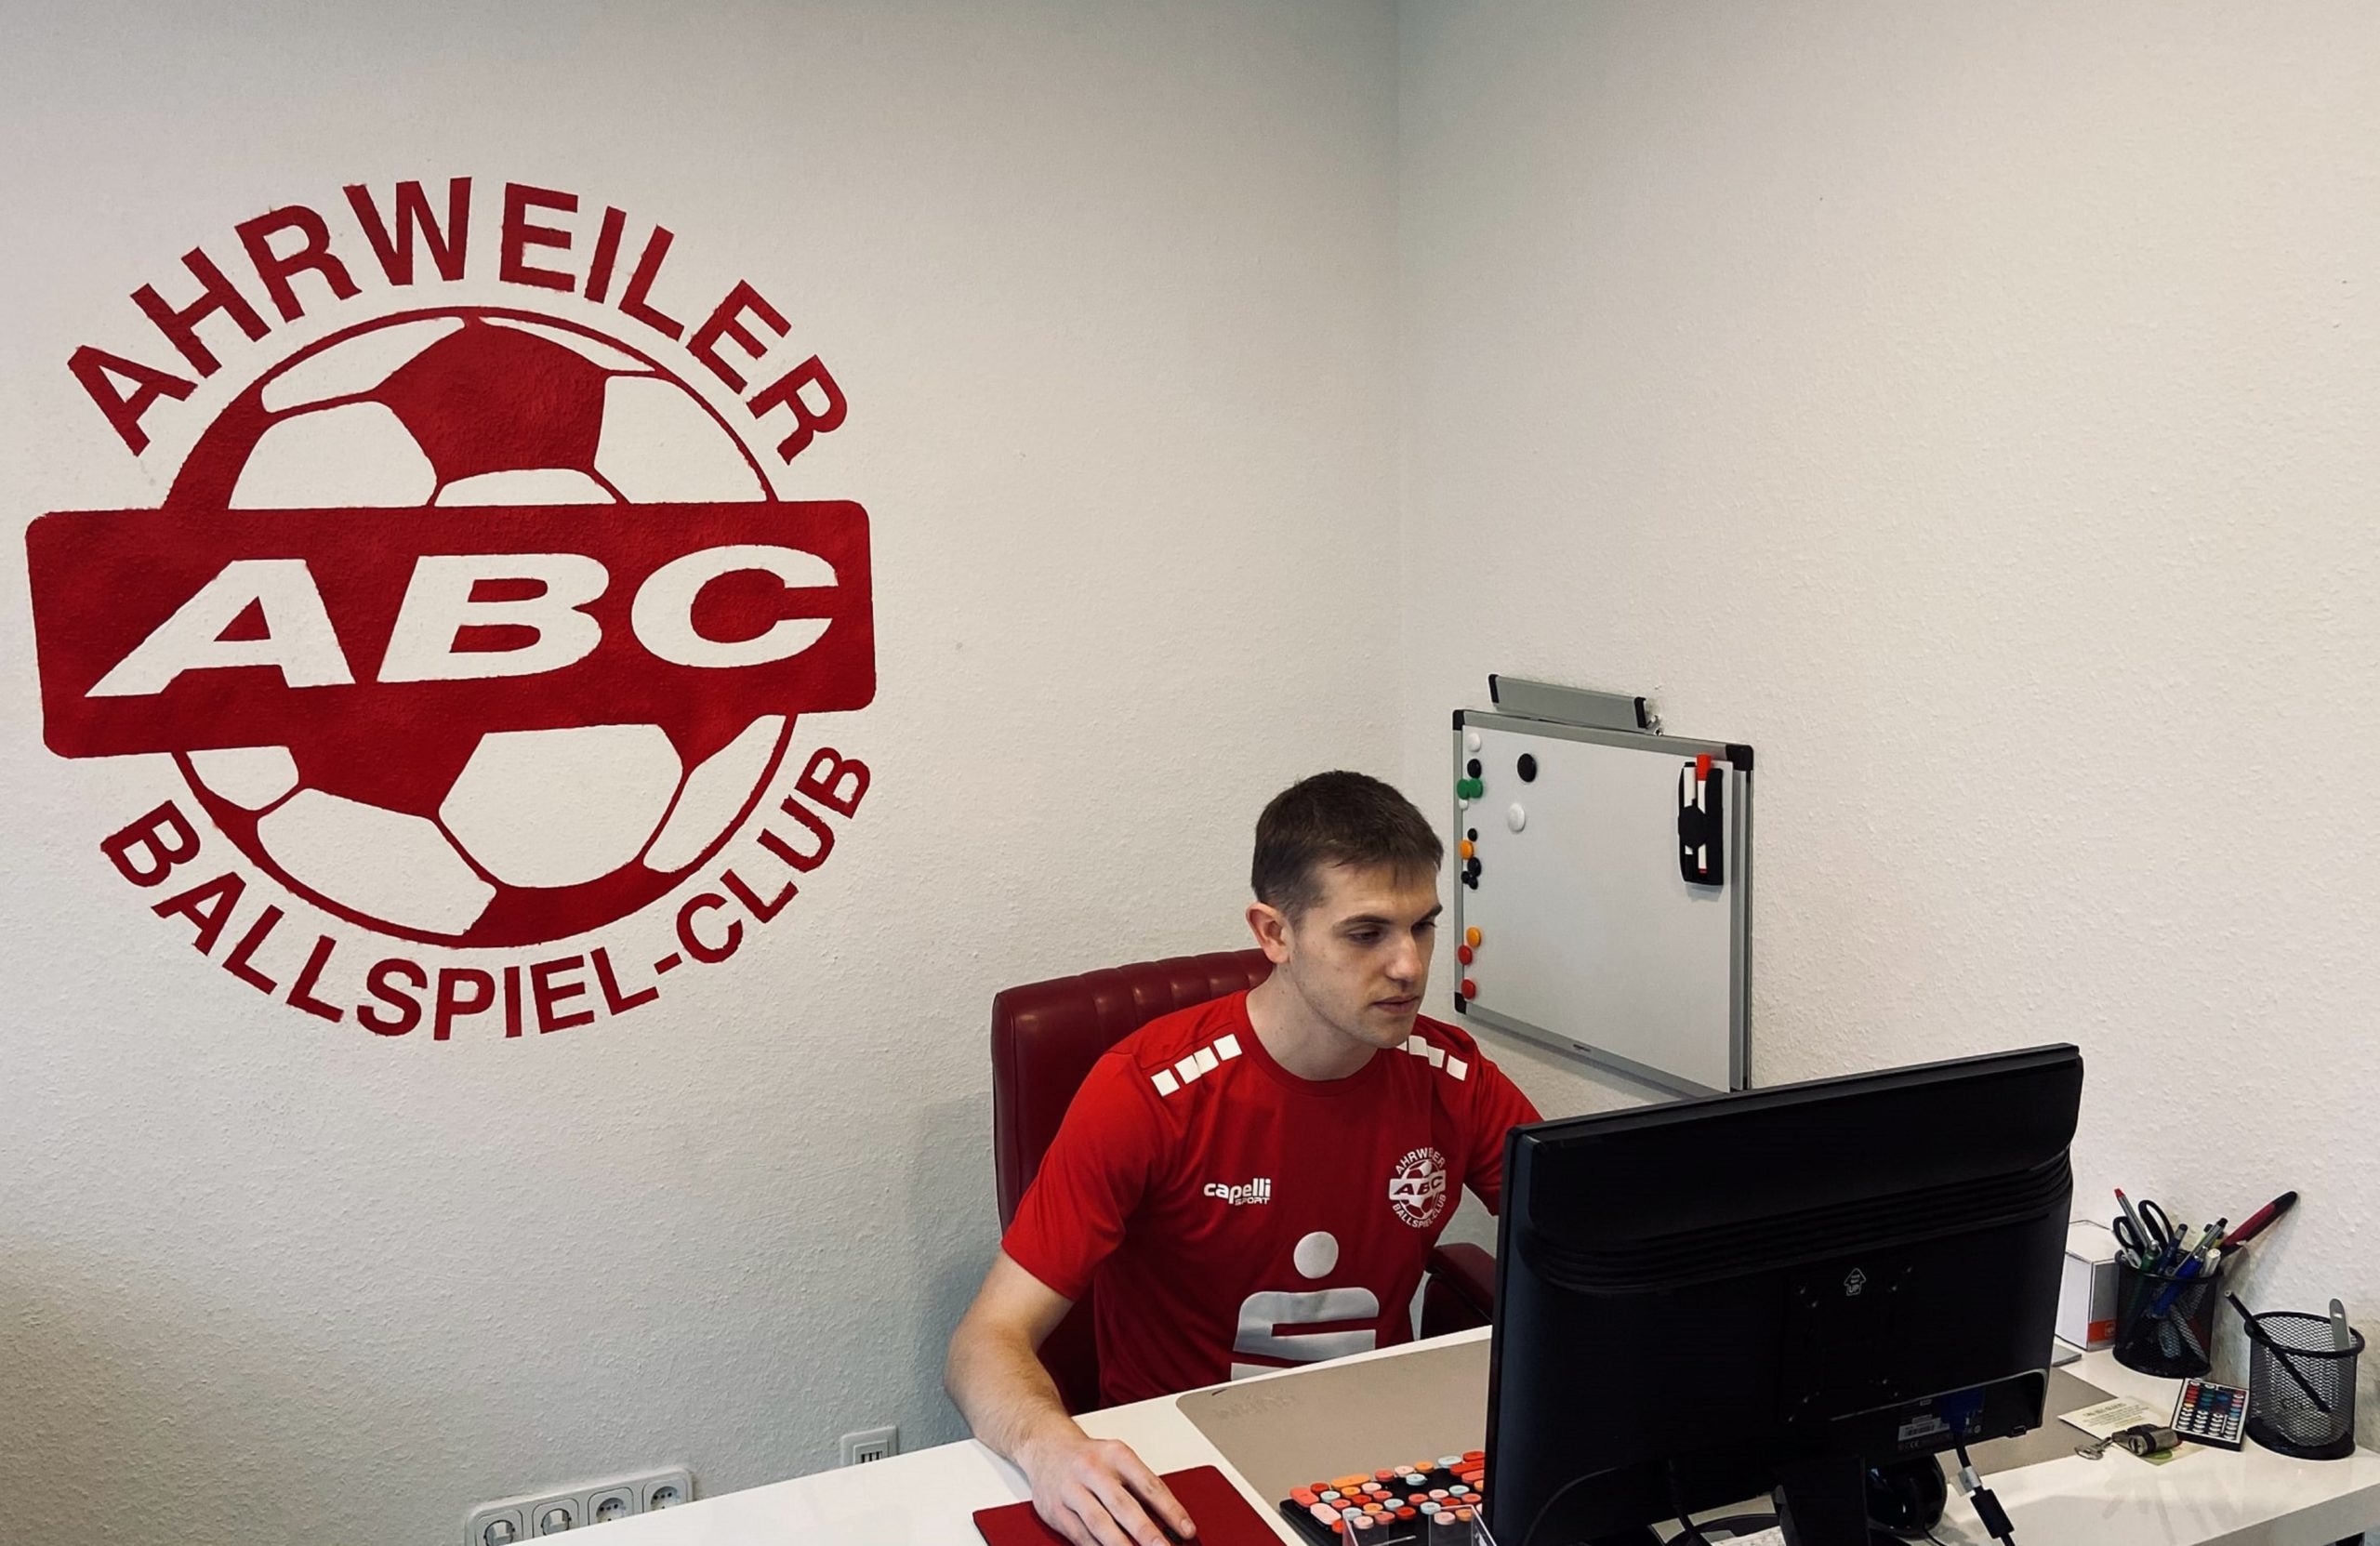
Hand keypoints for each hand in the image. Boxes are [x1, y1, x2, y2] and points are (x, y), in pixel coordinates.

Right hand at [1017, 1431, 1195, 1545]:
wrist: (1046, 1445)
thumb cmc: (1089, 1456)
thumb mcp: (1118, 1458)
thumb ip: (1140, 1486)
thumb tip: (1169, 1520)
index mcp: (1115, 1454)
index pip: (1148, 1484)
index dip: (1170, 1509)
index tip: (1187, 1529)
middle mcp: (1092, 1470)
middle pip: (1123, 1505)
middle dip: (1146, 1532)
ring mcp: (1071, 1490)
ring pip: (1099, 1523)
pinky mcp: (1056, 1511)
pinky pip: (1081, 1536)